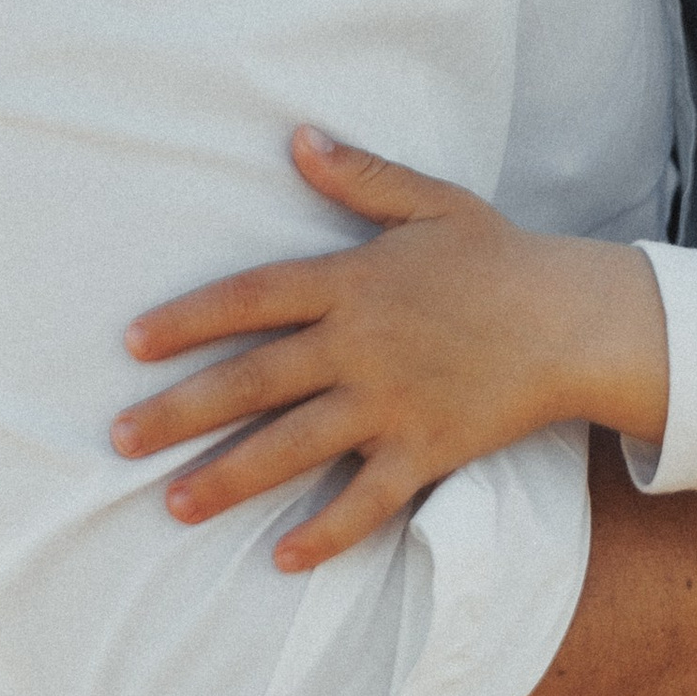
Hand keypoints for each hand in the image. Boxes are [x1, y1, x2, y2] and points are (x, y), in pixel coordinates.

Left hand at [113, 132, 667, 566]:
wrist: (576, 319)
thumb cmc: (499, 257)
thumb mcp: (431, 202)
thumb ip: (360, 176)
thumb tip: (297, 137)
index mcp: (354, 282)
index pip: (252, 299)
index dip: (189, 319)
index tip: (133, 344)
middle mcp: (361, 347)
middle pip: (253, 382)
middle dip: (180, 413)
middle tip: (120, 440)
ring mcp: (393, 404)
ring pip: (295, 448)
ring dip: (230, 479)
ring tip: (174, 506)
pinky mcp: (428, 451)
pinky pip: (370, 501)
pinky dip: (328, 533)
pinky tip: (283, 559)